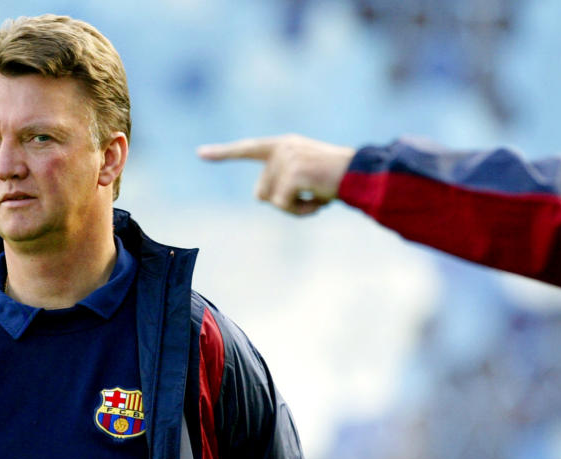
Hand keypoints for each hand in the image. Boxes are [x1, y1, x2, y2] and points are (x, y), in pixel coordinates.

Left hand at [197, 134, 355, 214]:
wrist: (361, 175)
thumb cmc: (337, 179)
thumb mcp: (307, 176)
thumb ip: (283, 180)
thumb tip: (264, 197)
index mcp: (283, 145)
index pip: (247, 149)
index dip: (222, 153)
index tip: (200, 153)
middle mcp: (281, 148)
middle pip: (260, 192)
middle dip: (282, 202)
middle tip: (310, 195)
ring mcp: (286, 160)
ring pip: (272, 202)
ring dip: (295, 208)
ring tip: (318, 196)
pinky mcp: (292, 174)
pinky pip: (283, 206)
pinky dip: (301, 212)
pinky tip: (319, 202)